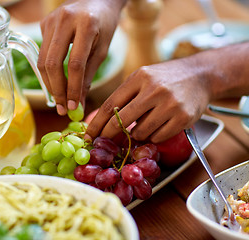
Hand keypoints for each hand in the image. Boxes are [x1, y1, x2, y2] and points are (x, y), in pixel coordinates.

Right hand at [38, 0, 126, 114]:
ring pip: (43, 60)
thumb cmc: (104, 25)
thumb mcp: (102, 50)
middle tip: (61, 108)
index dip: (73, 88)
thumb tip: (79, 104)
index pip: (75, 63)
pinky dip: (49, 70)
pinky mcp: (44, 23)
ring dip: (50, 83)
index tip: (74, 106)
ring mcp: (51, 20)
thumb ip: (89, 76)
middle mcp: (65, 19)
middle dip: (57, 89)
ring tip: (59, 100)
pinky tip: (57, 80)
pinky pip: (43, 53)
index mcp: (86, 24)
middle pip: (52, 63)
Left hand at [85, 59, 211, 142]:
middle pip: (121, 120)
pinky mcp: (183, 118)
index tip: (88, 135)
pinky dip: (153, 136)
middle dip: (109, 134)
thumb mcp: (143, 77)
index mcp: (139, 77)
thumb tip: (104, 121)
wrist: (200, 75)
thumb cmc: (165, 78)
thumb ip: (125, 95)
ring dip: (137, 134)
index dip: (97, 123)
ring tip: (145, 123)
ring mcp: (169, 104)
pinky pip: (158, 137)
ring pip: (140, 132)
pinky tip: (159, 125)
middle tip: (103, 140)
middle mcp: (154, 90)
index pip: (111, 104)